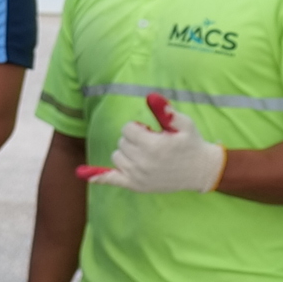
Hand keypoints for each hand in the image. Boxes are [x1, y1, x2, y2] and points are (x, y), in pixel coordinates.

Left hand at [81, 97, 226, 194]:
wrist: (201, 171)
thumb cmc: (191, 144)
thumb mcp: (182, 124)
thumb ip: (165, 110)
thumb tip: (150, 95)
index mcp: (153, 145)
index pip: (127, 129)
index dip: (138, 128)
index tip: (151, 132)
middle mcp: (143, 162)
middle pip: (121, 142)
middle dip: (134, 140)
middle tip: (153, 144)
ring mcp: (138, 176)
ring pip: (117, 156)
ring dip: (127, 153)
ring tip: (147, 155)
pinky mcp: (136, 185)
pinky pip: (112, 179)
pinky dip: (98, 176)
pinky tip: (82, 173)